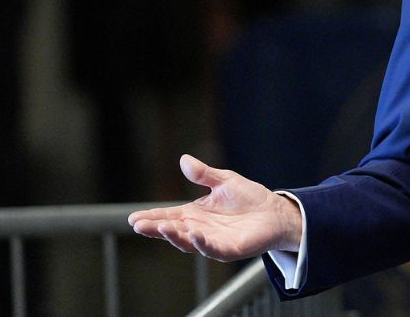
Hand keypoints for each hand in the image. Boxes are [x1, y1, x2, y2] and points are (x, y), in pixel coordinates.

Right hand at [128, 154, 302, 260]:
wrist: (275, 211)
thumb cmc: (250, 198)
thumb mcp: (224, 181)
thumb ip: (204, 174)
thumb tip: (184, 160)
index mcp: (196, 214)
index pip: (169, 216)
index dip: (152, 217)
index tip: (133, 218)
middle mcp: (200, 229)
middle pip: (173, 231)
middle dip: (156, 229)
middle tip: (139, 225)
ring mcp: (213, 241)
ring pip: (188, 242)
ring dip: (174, 236)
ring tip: (161, 227)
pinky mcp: (229, 249)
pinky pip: (212, 248)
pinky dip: (202, 243)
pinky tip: (194, 234)